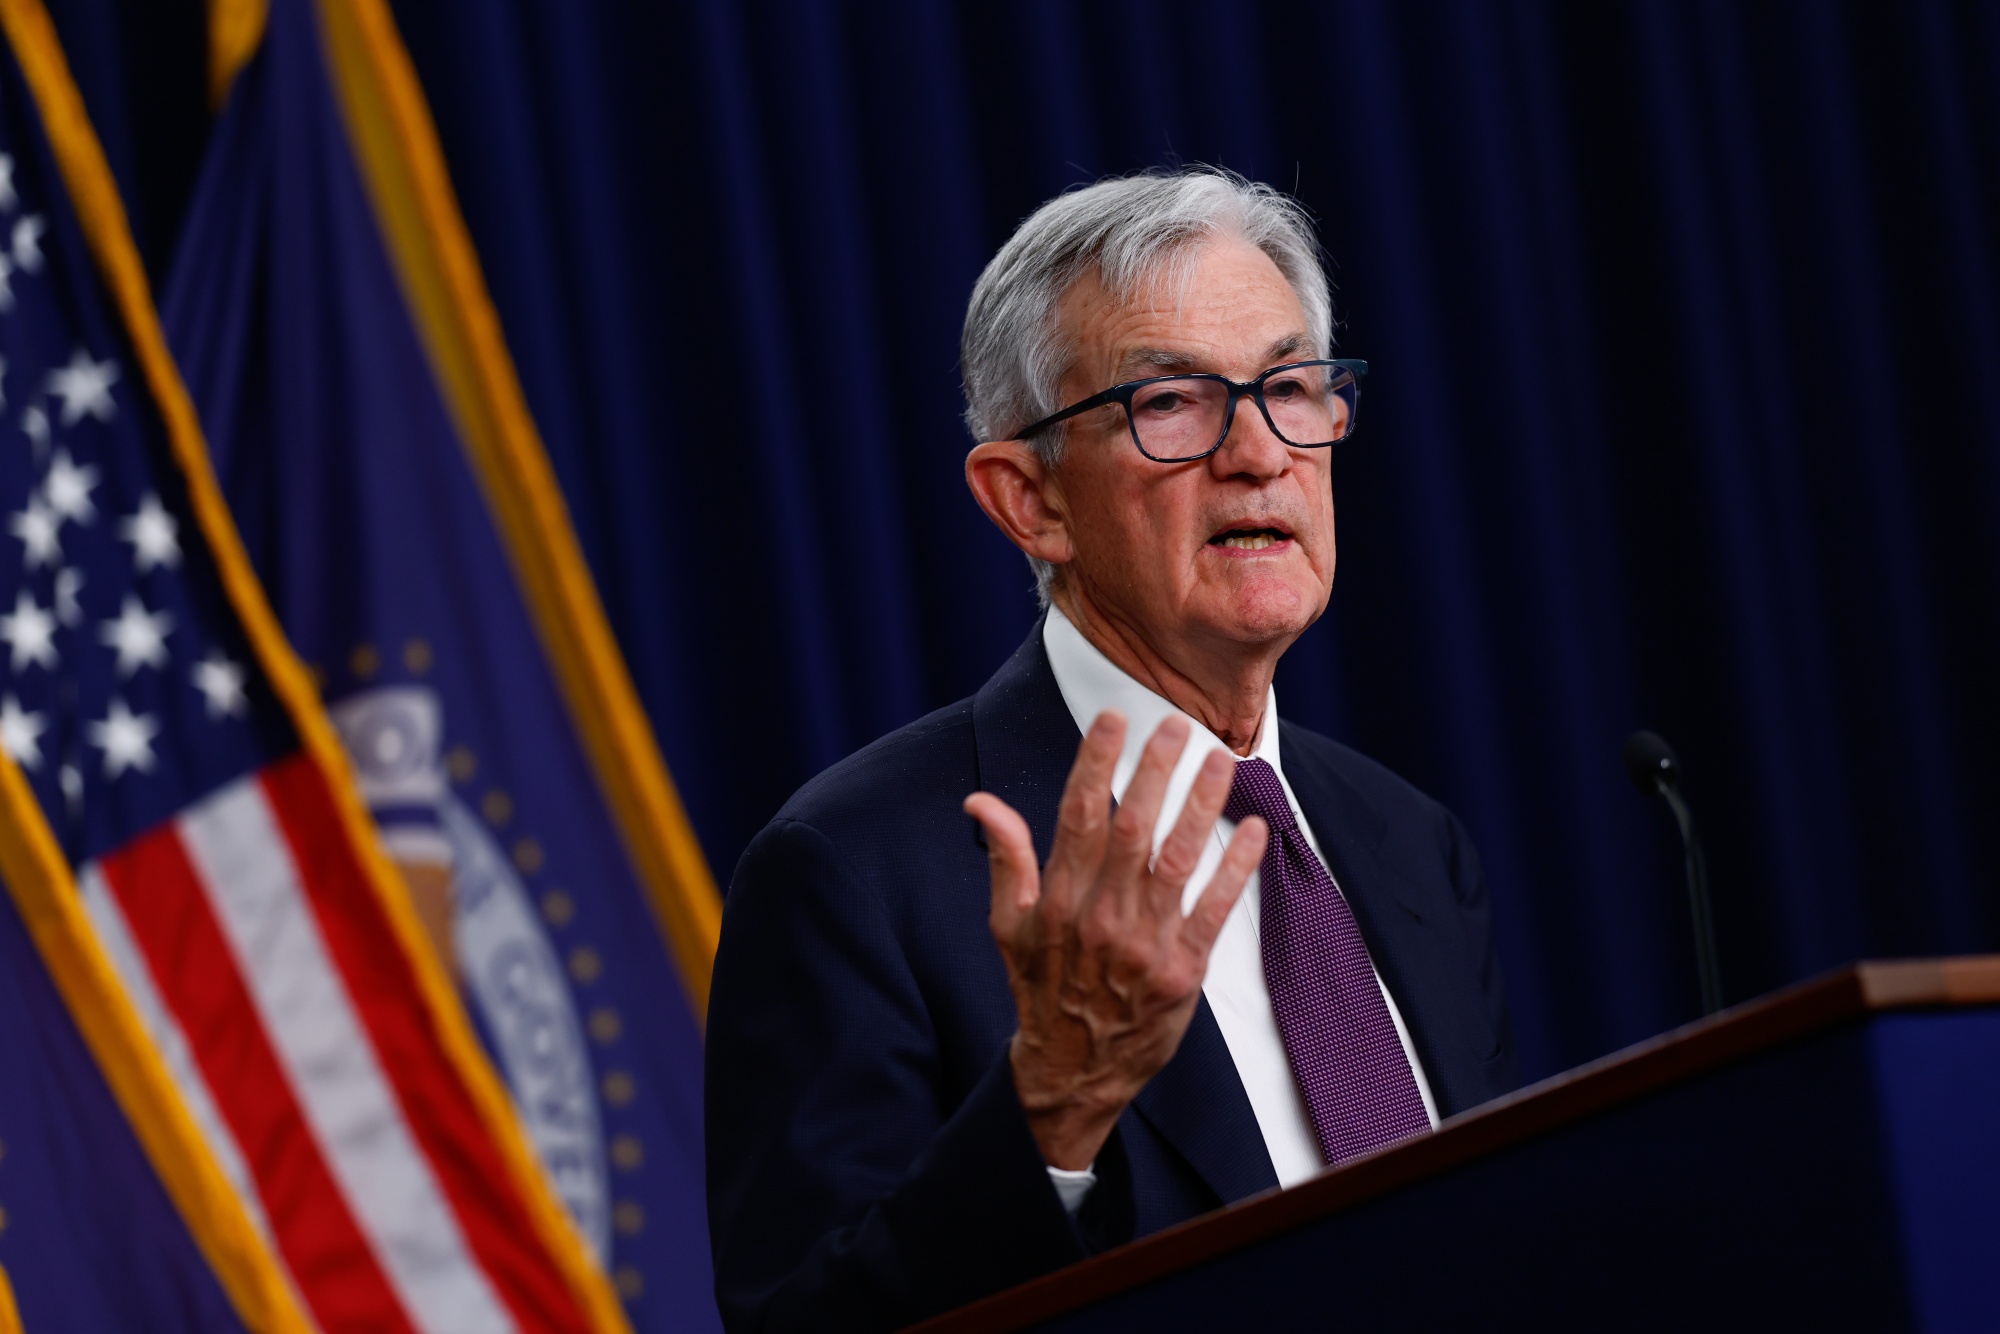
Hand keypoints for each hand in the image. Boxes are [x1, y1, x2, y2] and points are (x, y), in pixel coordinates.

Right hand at [964, 711, 1268, 1170]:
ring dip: (1201, 807)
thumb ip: (1006, 858)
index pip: (1078, 817)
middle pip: (1132, 829)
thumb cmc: (1041, 987)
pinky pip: (1213, 911)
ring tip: (1220, 760)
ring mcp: (1144, 945)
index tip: (1113, 719)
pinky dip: (1236, 869)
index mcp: (1059, 900)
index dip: (1096, 763)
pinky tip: (1254, 829)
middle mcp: (1101, 917)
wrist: (1072, 1070)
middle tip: (1174, 724)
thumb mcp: (1010, 926)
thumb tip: (979, 801)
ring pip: (1177, 861)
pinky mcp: (1182, 972)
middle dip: (1155, 771)